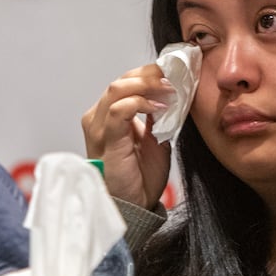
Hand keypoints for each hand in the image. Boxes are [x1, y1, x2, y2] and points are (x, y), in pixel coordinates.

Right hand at [80, 63, 174, 209]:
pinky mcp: (105, 138)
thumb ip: (157, 115)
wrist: (136, 204)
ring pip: (118, 88)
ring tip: (170, 88)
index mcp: (109, 115)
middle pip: (122, 80)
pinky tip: (160, 107)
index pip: (127, 82)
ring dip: (148, 84)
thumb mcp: (156, 137)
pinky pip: (119, 109)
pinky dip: (141, 102)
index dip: (151, 73)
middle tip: (176, 75)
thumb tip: (171, 92)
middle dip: (151, 73)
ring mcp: (99, 126)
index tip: (177, 71)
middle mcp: (99, 117)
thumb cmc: (141, 176)